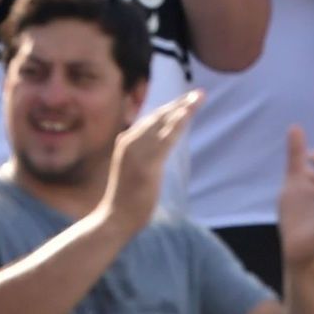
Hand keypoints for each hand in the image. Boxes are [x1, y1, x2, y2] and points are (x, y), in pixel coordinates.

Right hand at [99, 92, 200, 227]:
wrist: (115, 219)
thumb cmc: (125, 199)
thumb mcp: (132, 170)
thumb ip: (144, 156)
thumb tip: (160, 148)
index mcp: (126, 141)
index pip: (151, 119)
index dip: (170, 109)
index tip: (186, 100)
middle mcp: (130, 141)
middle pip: (159, 117)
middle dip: (179, 104)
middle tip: (199, 94)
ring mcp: (137, 151)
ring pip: (164, 123)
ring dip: (183, 108)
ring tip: (198, 97)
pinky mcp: (147, 164)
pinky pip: (166, 139)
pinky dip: (178, 124)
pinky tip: (188, 114)